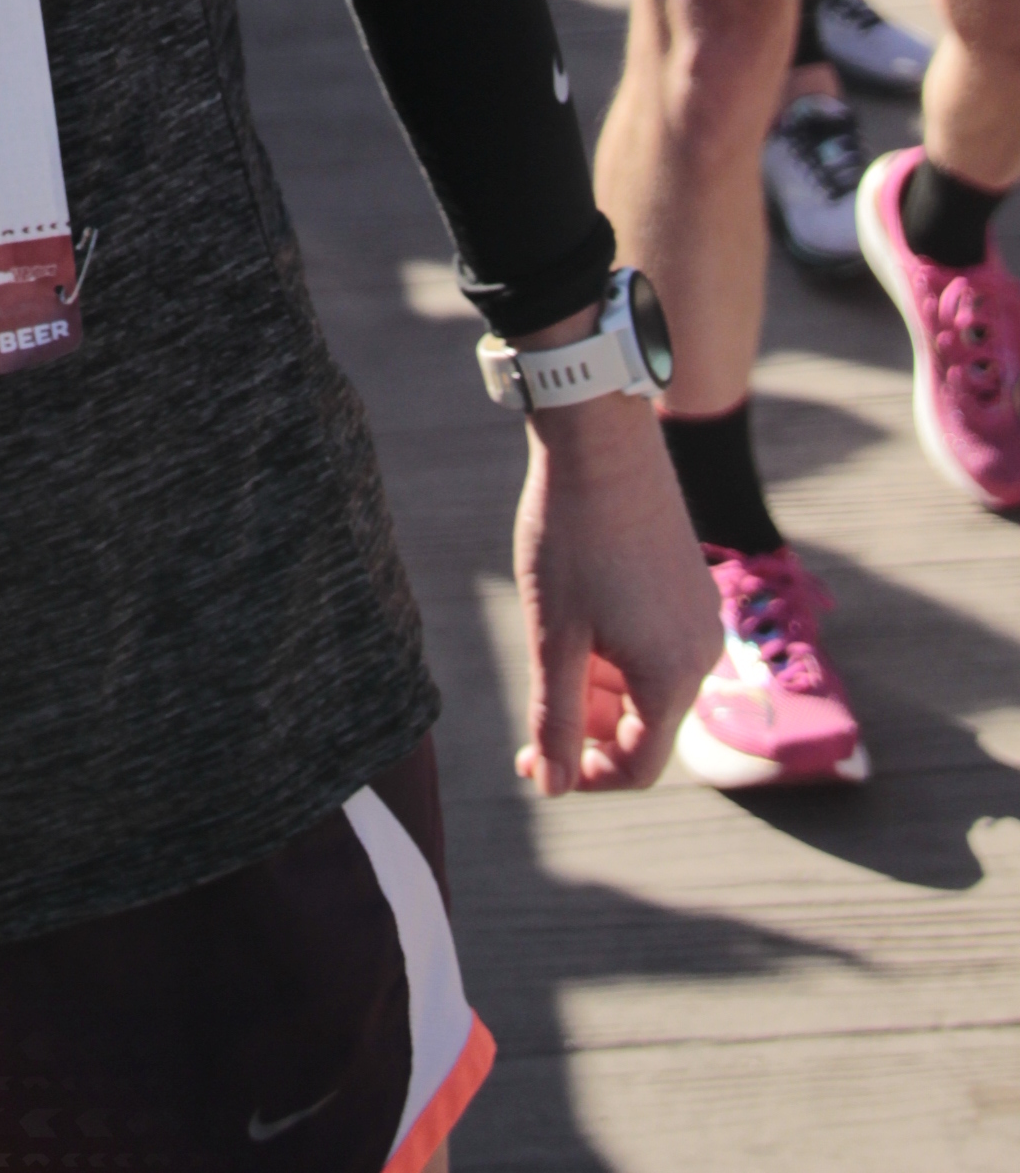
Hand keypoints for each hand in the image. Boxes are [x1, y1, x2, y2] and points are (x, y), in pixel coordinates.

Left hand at [510, 392, 720, 794]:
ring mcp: (700, 615)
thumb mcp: (552, 636)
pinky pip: (654, 644)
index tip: (534, 761)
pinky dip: (613, 650)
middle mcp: (702, 652)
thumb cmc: (572, 538)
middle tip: (530, 712)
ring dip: (596, 685)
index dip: (584, 774)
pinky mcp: (689, 586)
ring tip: (550, 642)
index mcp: (672, 676)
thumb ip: (554, 718)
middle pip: (643, 725)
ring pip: (645, 683)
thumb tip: (552, 788)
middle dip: (585, 726)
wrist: (600, 443)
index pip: (637, 765)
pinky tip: (575, 614)